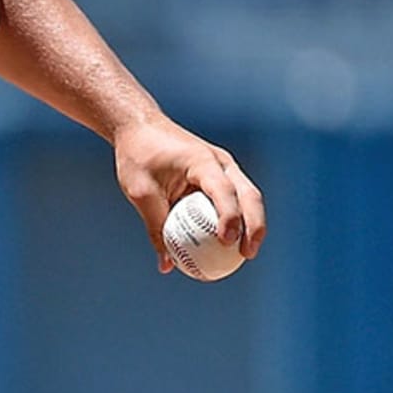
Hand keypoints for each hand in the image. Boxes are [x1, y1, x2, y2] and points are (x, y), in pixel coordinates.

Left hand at [111, 116, 265, 274]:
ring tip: (246, 255)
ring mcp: (224, 167)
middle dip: (255, 226)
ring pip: (248, 197)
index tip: (226, 242)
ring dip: (252, 224)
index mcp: (201, 160)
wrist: (140, 127)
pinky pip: (234, 199)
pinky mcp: (220, 175)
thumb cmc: (137, 156)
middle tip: (247, 255)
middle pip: (249, 194)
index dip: (229, 217)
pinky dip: (237, 219)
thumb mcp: (140, 192)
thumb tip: (167, 265)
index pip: (224, 190)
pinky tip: (230, 245)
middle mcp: (220, 162)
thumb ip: (156, 227)